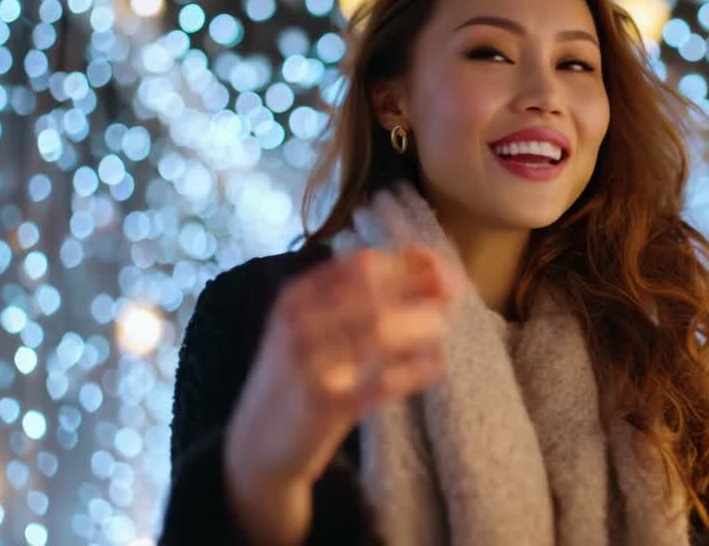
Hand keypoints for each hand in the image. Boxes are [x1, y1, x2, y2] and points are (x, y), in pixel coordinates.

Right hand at [226, 243, 465, 492]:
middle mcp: (298, 326)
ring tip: (443, 327)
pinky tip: (437, 364)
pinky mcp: (326, 407)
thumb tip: (425, 271)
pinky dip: (417, 370)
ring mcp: (310, 366)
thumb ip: (352, 301)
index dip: (408, 262)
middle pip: (375, 292)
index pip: (360, 264)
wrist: (254, 446)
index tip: (440, 268)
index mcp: (294, 299)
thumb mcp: (305, 330)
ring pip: (380, 331)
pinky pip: (384, 383)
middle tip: (454, 293)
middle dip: (422, 287)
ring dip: (422, 324)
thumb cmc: (294, 379)